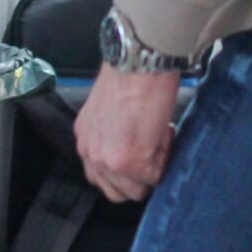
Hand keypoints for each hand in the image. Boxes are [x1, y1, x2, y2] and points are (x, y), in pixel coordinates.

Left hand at [75, 65, 180, 203]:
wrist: (139, 60)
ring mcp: (107, 160)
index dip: (128, 168)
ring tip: (158, 135)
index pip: (102, 176)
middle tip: (153, 145)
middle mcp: (89, 152)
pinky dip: (166, 156)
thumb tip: (133, 148)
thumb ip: (112, 135)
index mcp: (85, 137)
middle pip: (117, 192)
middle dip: (140, 176)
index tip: (143, 147)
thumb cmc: (131, 74)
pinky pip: (156, 176)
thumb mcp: (109, 109)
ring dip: (154, 168)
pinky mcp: (129, 162)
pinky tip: (163, 129)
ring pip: (137, 190)